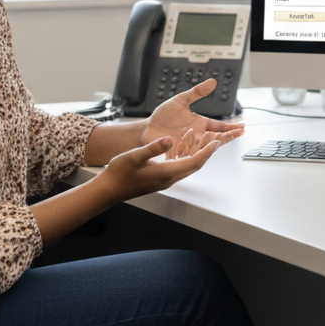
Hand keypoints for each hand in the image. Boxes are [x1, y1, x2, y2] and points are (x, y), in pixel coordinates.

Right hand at [98, 135, 219, 201]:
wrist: (109, 189)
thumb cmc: (119, 174)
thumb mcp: (135, 156)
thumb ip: (154, 148)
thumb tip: (170, 139)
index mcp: (166, 173)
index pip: (194, 163)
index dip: (206, 152)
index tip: (216, 142)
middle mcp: (169, 178)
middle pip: (194, 164)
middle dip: (205, 150)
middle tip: (213, 136)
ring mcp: (165, 179)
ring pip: (186, 165)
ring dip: (194, 151)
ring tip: (199, 136)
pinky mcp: (160, 178)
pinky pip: (177, 166)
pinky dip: (183, 154)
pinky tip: (181, 143)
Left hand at [142, 79, 244, 154]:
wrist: (147, 129)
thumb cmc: (163, 116)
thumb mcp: (181, 100)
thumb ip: (197, 92)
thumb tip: (212, 82)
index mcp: (200, 124)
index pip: (219, 126)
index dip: (230, 126)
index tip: (242, 127)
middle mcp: (197, 136)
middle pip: (216, 137)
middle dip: (228, 135)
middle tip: (240, 133)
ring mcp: (189, 145)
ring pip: (205, 146)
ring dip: (215, 142)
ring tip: (224, 139)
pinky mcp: (179, 152)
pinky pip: (190, 154)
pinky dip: (197, 153)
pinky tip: (205, 151)